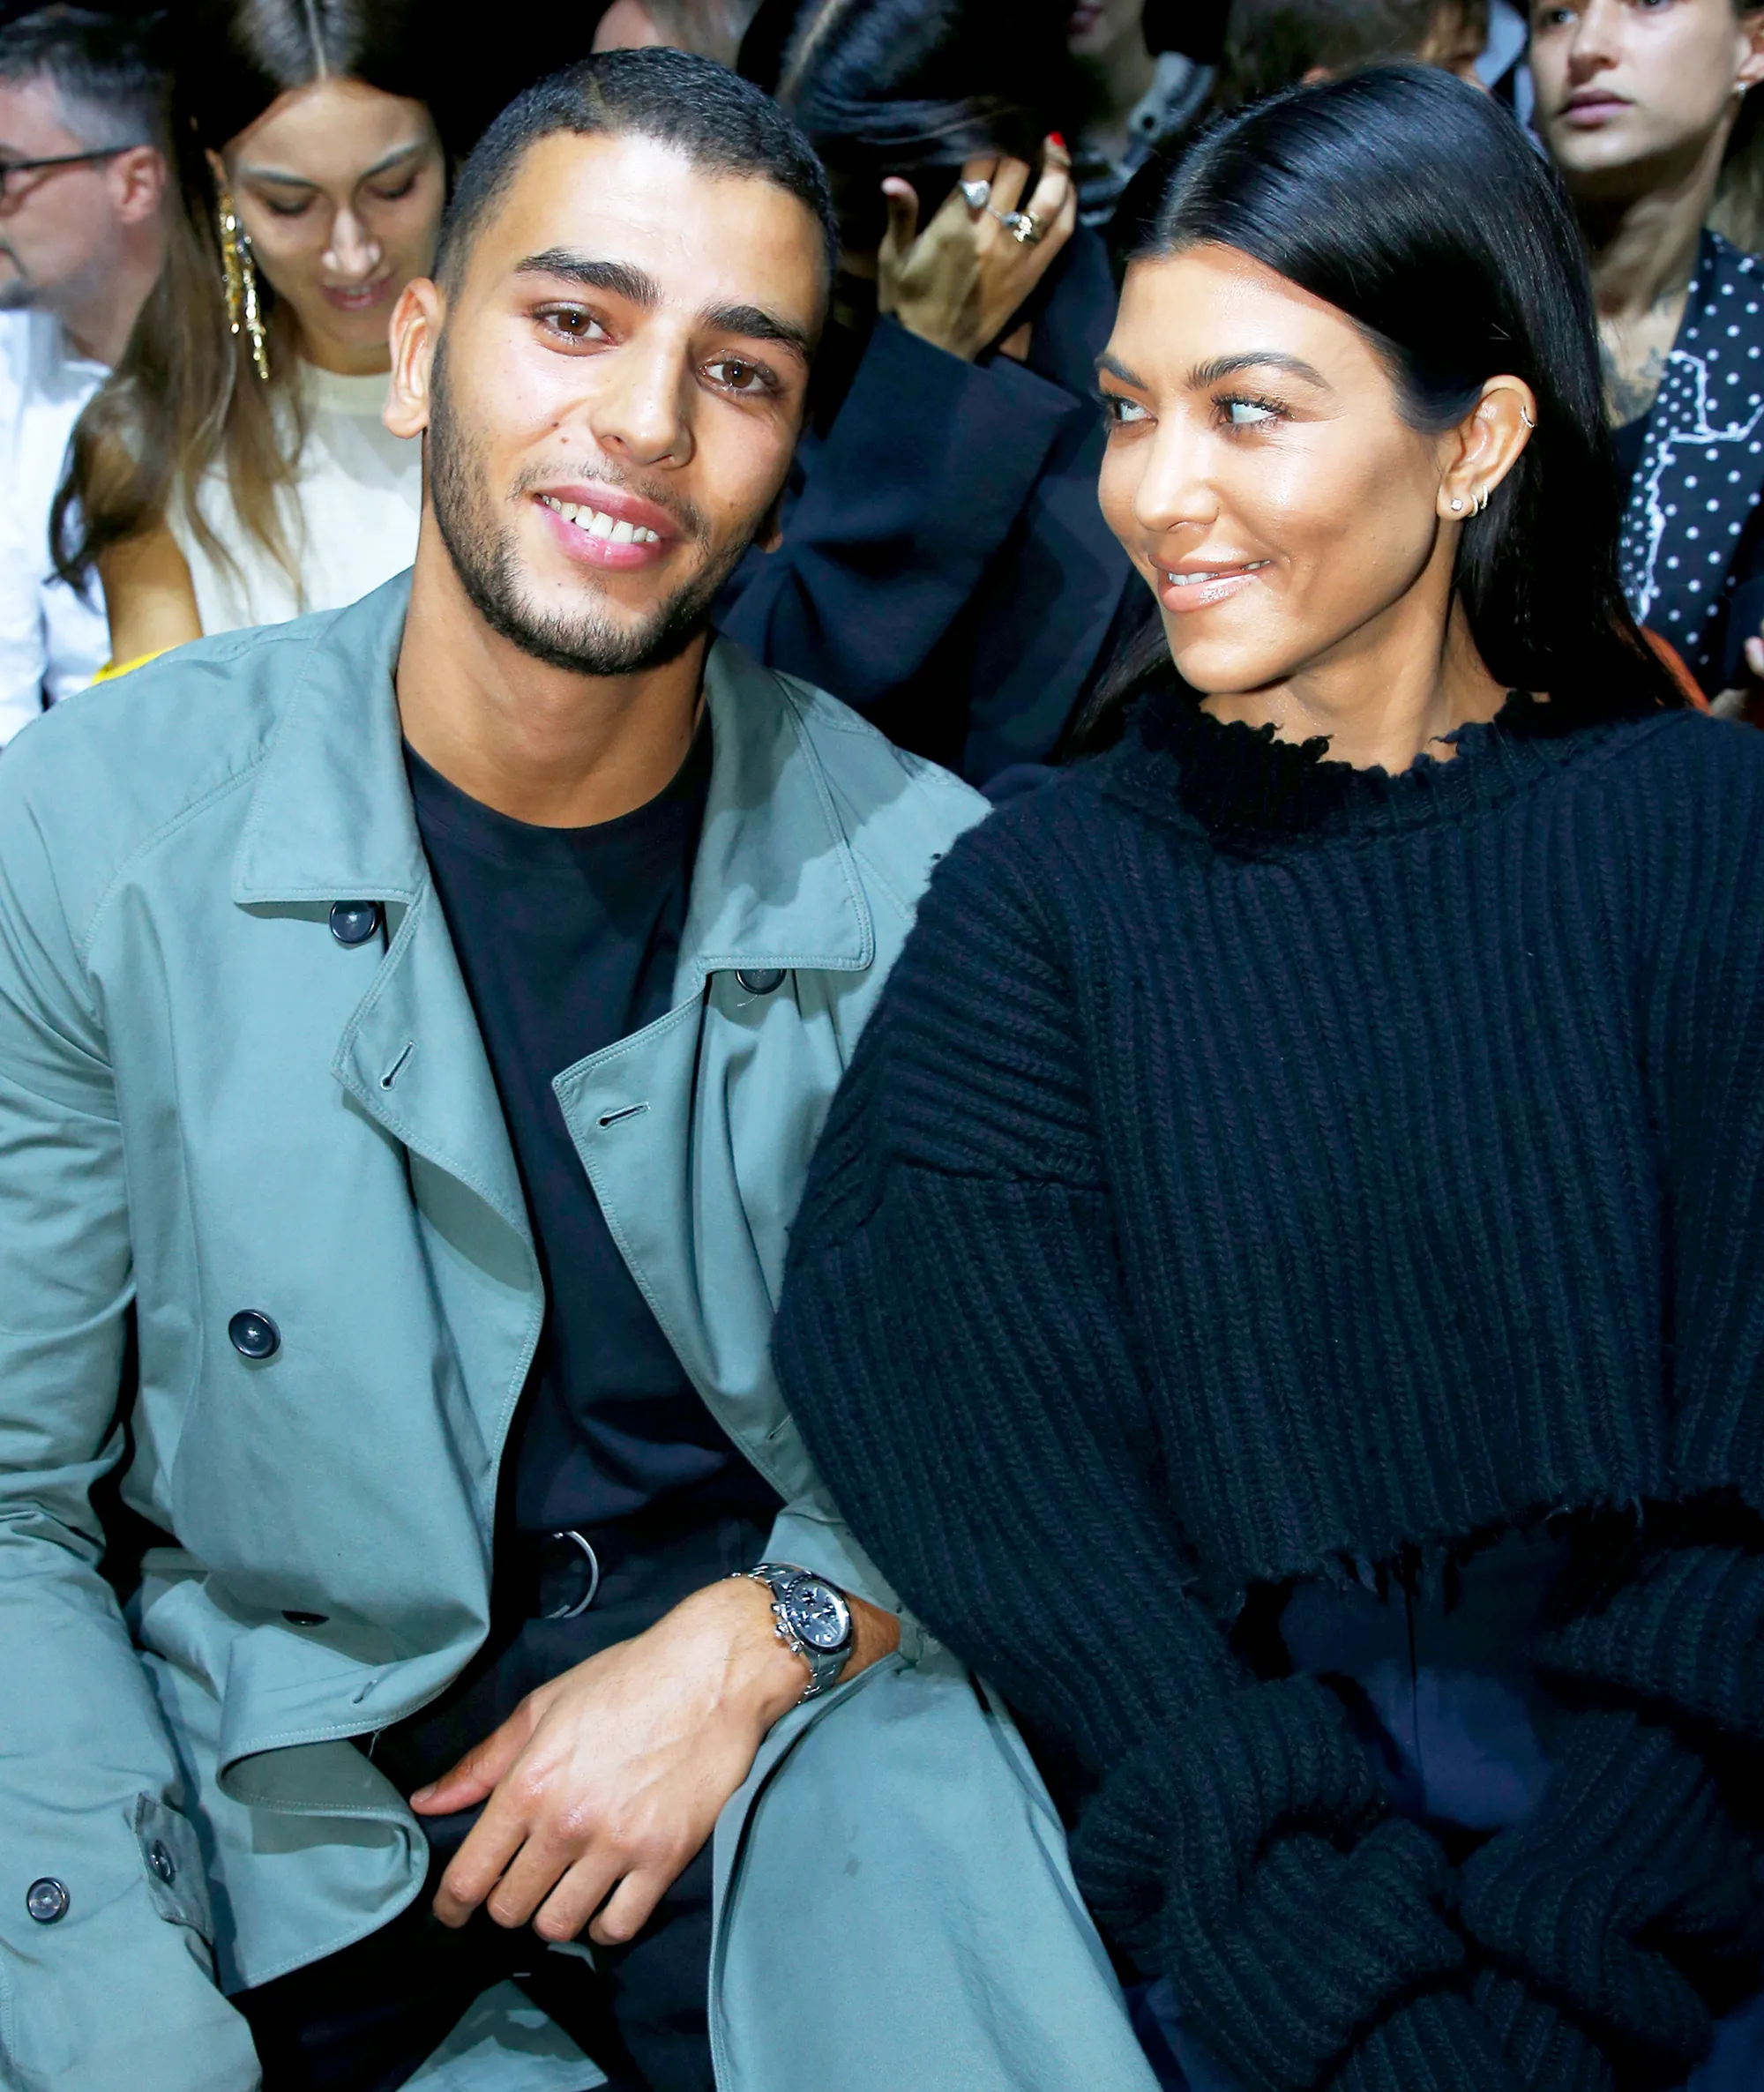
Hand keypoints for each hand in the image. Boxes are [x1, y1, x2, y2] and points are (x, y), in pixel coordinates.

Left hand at [413, 1577, 806, 1945]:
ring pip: (559, 1926)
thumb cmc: (623, 1680)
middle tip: (522, 1884)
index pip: (470, 1877)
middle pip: (511, 1909)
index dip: (453, 1905)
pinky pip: (618, 1927)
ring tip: (564, 1890)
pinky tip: (605, 1900)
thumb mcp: (543, 1707)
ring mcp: (616, 1846)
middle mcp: (566, 1824)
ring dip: (554, 1916)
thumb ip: (482, 1763)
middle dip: (507, 1903)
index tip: (455, 1910)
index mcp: (528, 1784)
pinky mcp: (663, 1859)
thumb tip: (426, 1804)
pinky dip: (604, 1925)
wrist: (711, 1672)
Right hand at [877, 138, 1076, 362]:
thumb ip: (900, 215)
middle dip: (1020, 149)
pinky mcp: (1033, 274)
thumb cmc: (906, 303)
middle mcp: (990, 233)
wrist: (932, 352)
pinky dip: (1069, 205)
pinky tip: (1067, 188)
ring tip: (1056, 147)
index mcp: (954, 223)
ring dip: (1057, 168)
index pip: (981, 165)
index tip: (992, 127)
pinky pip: (1062, 231)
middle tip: (1024, 135)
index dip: (989, 141)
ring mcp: (1017, 254)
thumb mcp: (893, 257)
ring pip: (1049, 198)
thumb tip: (892, 180)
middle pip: (1017, 171)